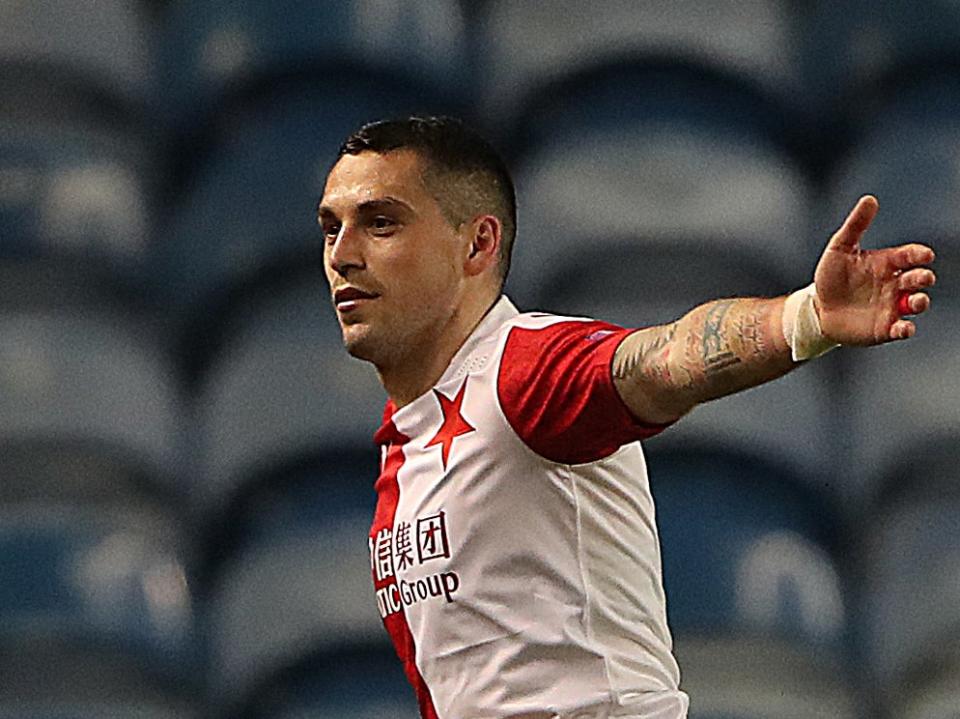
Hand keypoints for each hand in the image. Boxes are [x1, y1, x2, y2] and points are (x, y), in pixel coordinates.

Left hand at [814, 195, 936, 344]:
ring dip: (921, 301)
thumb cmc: (831, 277)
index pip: (910, 256)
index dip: (919, 255)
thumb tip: (869, 199)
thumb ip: (856, 226)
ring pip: (917, 303)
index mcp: (887, 263)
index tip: (924, 255)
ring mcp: (892, 306)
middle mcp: (894, 284)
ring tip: (916, 300)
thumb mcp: (839, 248)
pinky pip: (902, 329)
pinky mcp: (885, 328)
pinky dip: (907, 329)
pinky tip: (905, 327)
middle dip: (923, 277)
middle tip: (921, 277)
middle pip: (918, 279)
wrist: (817, 309)